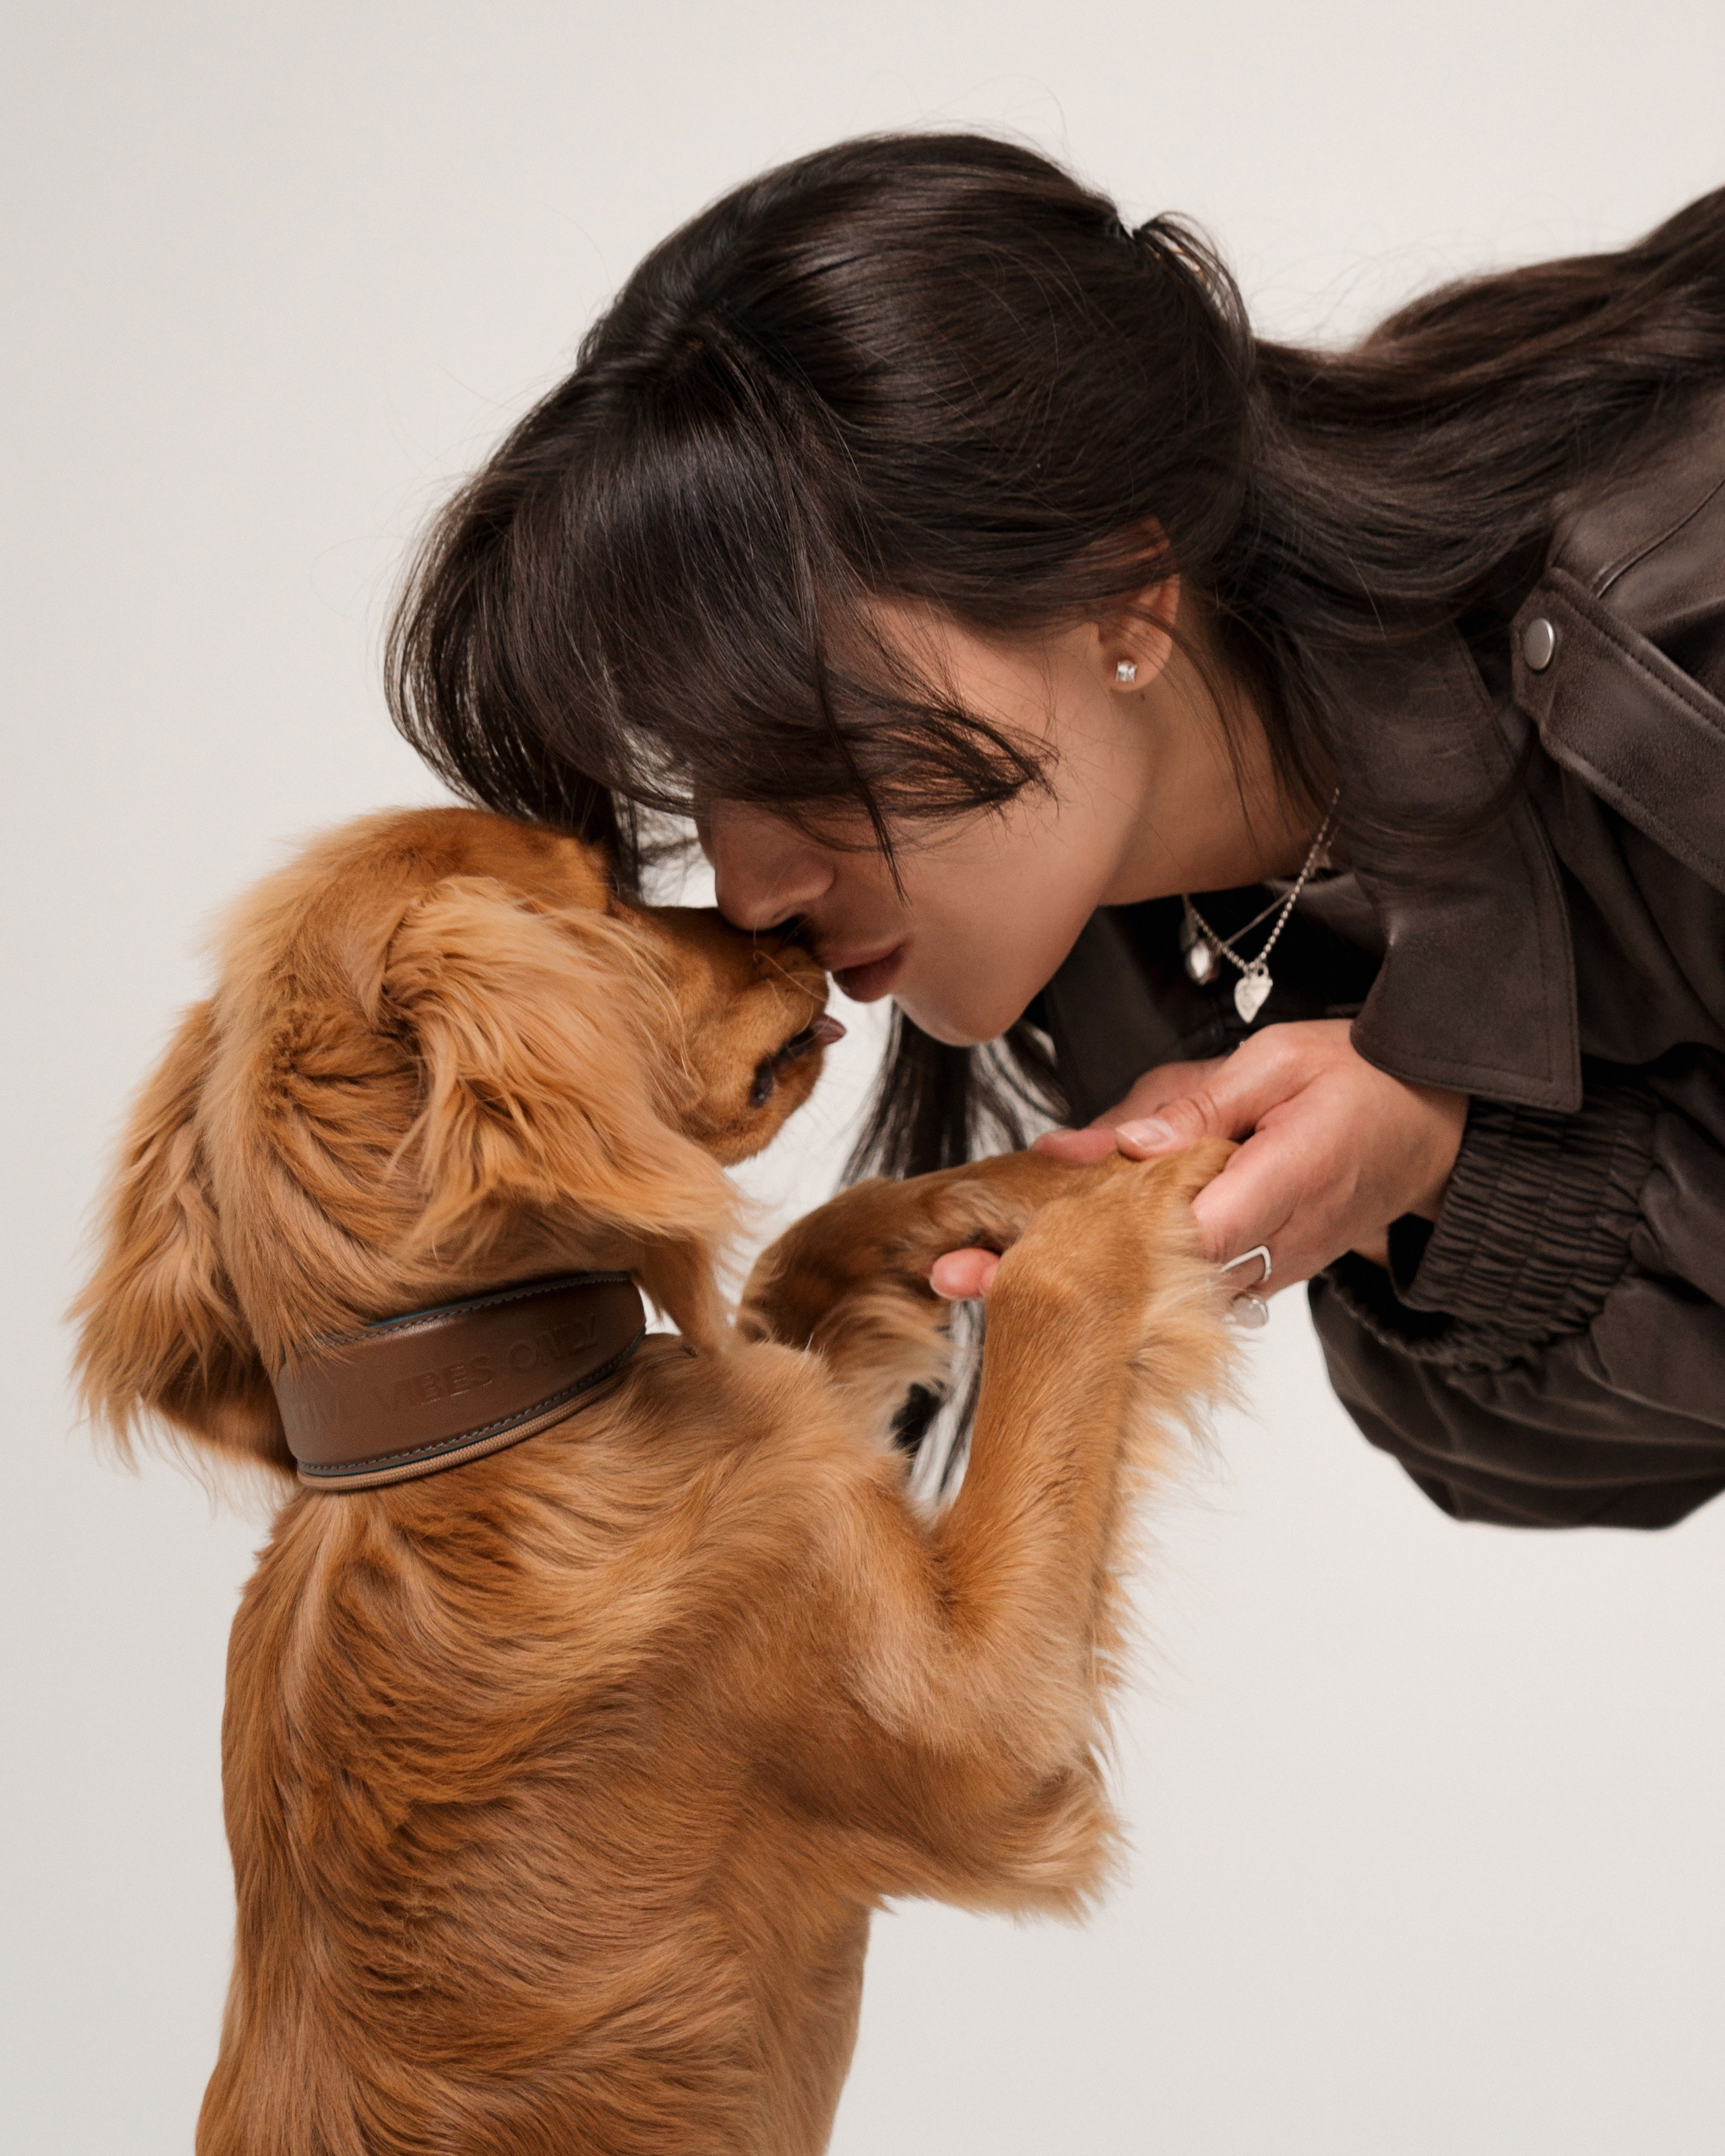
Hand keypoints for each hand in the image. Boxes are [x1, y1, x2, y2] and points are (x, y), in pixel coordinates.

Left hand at [930, 1021, 1464, 1301]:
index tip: (1006, 1254)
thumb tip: (1104, 1143)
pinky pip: (1177, 1277)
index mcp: (1276, 1188)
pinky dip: (1114, 1270)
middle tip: (948, 1278)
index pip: (1173, 1238)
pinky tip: (1041, 1257)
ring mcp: (1265, 1273)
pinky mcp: (1258, 1275)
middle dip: (1044, 1282)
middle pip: (1144, 1280)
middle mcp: (1269, 1249)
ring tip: (965, 1275)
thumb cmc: (1361, 1079)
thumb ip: (1192, 1103)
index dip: (1085, 1249)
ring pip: (1154, 1287)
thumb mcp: (1278, 1061)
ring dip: (1067, 1282)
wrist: (1436, 1124)